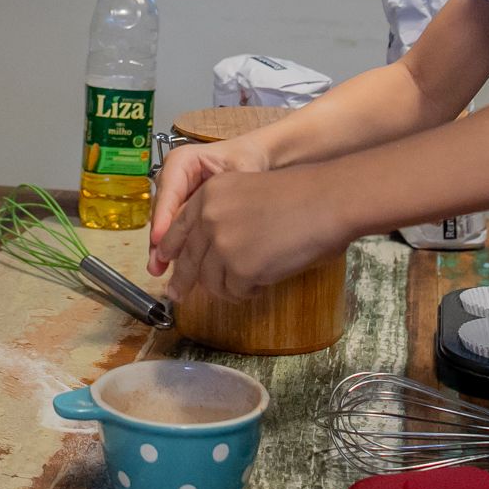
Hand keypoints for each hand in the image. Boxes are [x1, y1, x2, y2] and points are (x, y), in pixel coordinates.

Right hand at [147, 136, 267, 275]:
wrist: (255, 158)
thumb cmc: (247, 159)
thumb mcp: (238, 171)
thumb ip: (224, 193)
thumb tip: (210, 220)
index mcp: (181, 161)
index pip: (168, 191)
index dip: (163, 217)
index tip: (159, 239)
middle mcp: (172, 177)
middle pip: (162, 210)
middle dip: (159, 238)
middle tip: (157, 262)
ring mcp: (175, 193)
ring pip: (166, 223)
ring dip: (163, 247)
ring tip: (159, 269)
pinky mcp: (182, 208)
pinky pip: (176, 229)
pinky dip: (175, 247)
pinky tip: (173, 267)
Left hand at [154, 167, 348, 302]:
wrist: (326, 201)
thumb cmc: (299, 197)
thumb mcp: (246, 192)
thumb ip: (222, 217)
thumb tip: (207, 251)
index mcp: (208, 194)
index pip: (178, 228)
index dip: (169, 250)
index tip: (161, 263)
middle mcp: (208, 218)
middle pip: (188, 259)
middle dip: (181, 280)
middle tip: (176, 295)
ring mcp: (222, 244)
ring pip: (211, 281)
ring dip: (227, 287)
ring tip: (247, 284)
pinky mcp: (240, 268)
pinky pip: (236, 292)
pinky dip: (248, 292)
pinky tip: (263, 282)